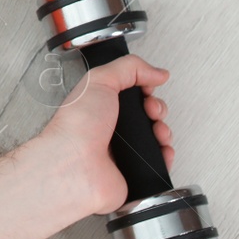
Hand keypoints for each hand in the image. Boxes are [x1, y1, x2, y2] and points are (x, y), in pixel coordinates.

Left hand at [36, 54, 172, 216]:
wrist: (73, 166)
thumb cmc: (75, 127)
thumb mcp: (100, 80)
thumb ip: (129, 67)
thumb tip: (155, 71)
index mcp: (101, 105)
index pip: (133, 93)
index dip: (145, 89)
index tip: (147, 89)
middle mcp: (111, 128)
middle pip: (148, 115)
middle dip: (157, 109)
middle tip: (151, 110)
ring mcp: (123, 151)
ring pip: (155, 138)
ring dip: (164, 131)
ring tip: (157, 131)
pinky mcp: (132, 171)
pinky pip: (158, 163)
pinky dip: (165, 156)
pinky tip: (161, 149)